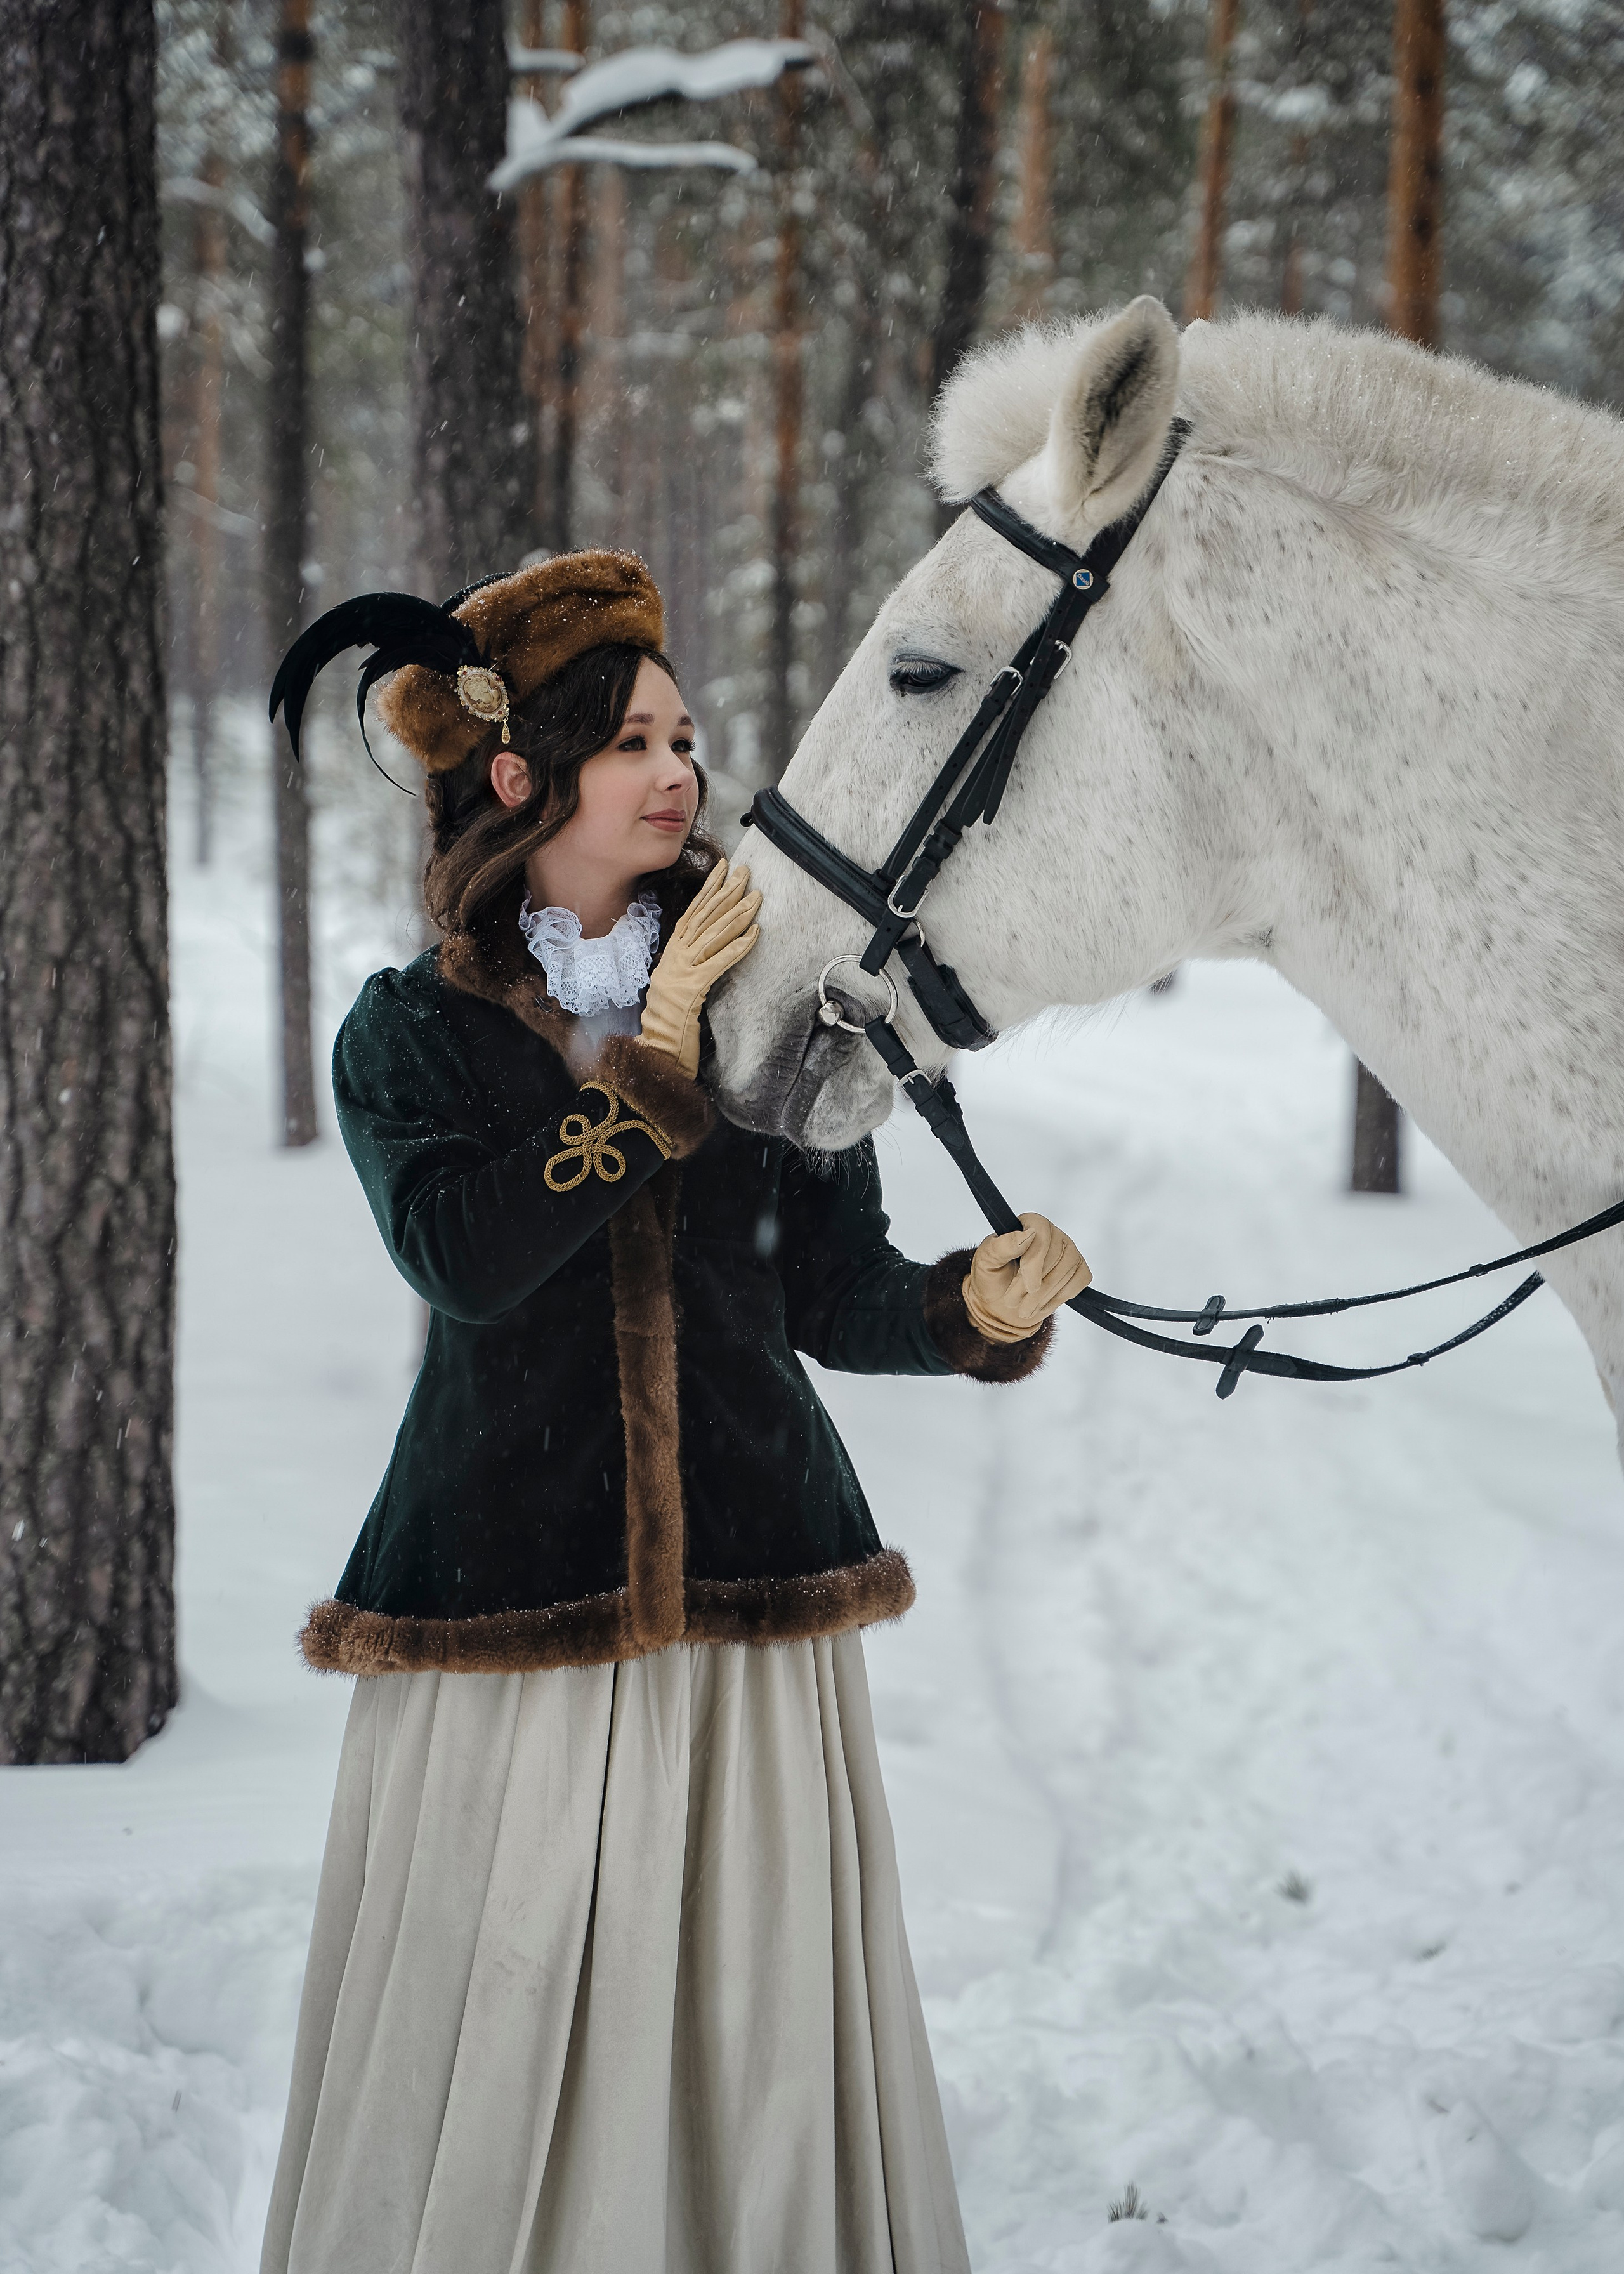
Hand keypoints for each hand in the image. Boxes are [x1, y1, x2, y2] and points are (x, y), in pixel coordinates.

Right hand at [640, 859, 761, 1078]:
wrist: (658, 1037)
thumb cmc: (670, 1009)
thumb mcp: (679, 974)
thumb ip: (691, 954)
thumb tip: (710, 933)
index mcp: (674, 948)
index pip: (694, 910)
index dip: (710, 887)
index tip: (724, 867)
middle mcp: (677, 953)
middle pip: (705, 917)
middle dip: (727, 892)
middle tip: (746, 872)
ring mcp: (683, 969)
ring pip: (713, 935)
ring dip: (737, 915)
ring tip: (756, 898)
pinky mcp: (693, 986)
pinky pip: (719, 962)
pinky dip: (737, 947)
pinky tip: (754, 934)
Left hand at [962, 1212, 1091, 1344]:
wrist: (1000, 1302)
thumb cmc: (993, 1276)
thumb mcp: (988, 1261)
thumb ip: (1002, 1246)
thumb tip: (1028, 1234)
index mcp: (1029, 1224)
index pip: (1041, 1233)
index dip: (1035, 1261)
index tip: (1029, 1286)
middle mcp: (1052, 1233)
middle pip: (1055, 1256)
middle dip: (1034, 1286)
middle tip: (1012, 1302)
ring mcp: (1068, 1250)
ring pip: (1068, 1270)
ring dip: (1044, 1296)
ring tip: (1023, 1309)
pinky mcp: (1078, 1268)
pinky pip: (1080, 1279)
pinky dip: (1061, 1297)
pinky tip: (1042, 1305)